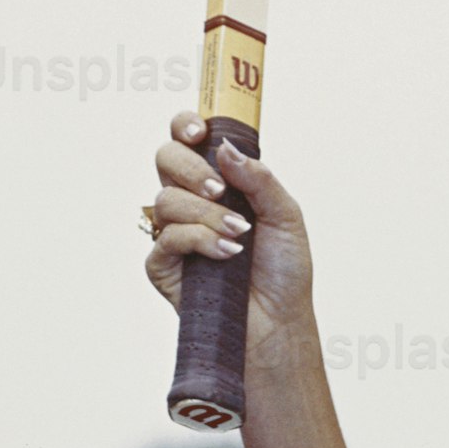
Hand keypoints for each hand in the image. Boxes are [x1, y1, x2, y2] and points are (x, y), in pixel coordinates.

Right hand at [141, 113, 312, 329]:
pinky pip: (168, 237)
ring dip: (207, 215)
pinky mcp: (163, 264)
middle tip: (220, 190)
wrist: (278, 321)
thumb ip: (258, 177)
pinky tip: (227, 255)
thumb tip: (224, 148)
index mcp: (219, 182)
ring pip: (167, 199)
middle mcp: (192, 201)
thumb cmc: (283, 271)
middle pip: (165, 157)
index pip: (188, 139)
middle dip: (192, 168)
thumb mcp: (285, 215)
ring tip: (238, 235)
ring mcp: (174, 232)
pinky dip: (200, 241)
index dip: (186, 125)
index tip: (200, 131)